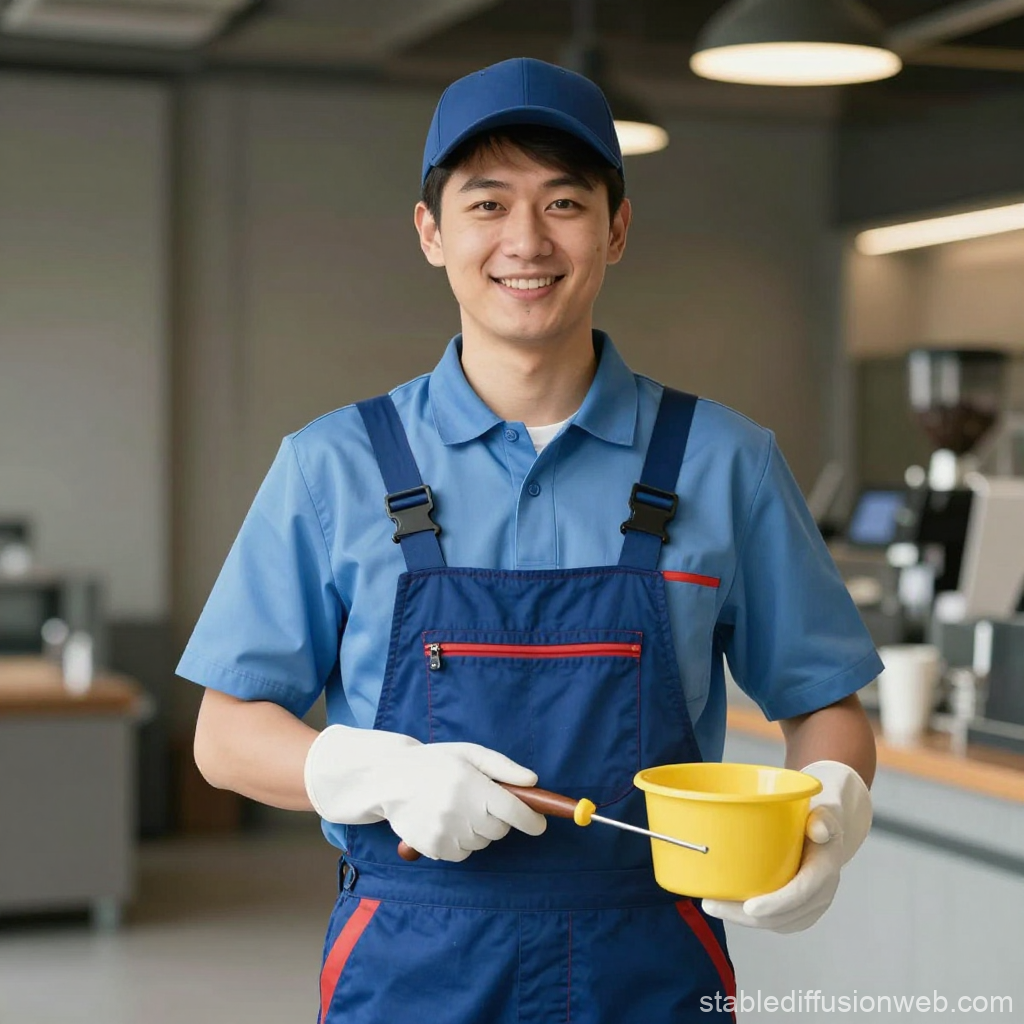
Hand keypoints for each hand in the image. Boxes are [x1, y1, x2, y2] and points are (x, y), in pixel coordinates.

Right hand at [304, 725, 546, 861]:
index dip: (532, 820)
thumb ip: (503, 767)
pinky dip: (460, 843)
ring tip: (456, 808)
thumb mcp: (470, 753)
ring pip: (482, 843)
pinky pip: (462, 854)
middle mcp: (461, 811)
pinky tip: (445, 822)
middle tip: (480, 802)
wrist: (389, 778)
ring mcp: (446, 832)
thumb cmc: (435, 762)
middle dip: (498, 819)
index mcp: (473, 785)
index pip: (515, 812)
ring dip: (478, 831)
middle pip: (500, 830)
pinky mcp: (434, 848)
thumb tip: (533, 782)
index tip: (539, 824)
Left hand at [702, 760, 870, 933]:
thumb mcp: (823, 811)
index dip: (777, 904)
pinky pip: (773, 921)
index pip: (803, 893)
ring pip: (775, 923)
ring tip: (712, 905)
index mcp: (825, 868)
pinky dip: (748, 918)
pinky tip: (726, 907)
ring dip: (742, 920)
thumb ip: (822, 817)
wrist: (825, 829)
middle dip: (746, 917)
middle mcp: (820, 893)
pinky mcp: (795, 909)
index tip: (750, 907)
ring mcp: (808, 905)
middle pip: (783, 917)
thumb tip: (817, 827)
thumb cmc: (817, 816)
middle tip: (711, 905)